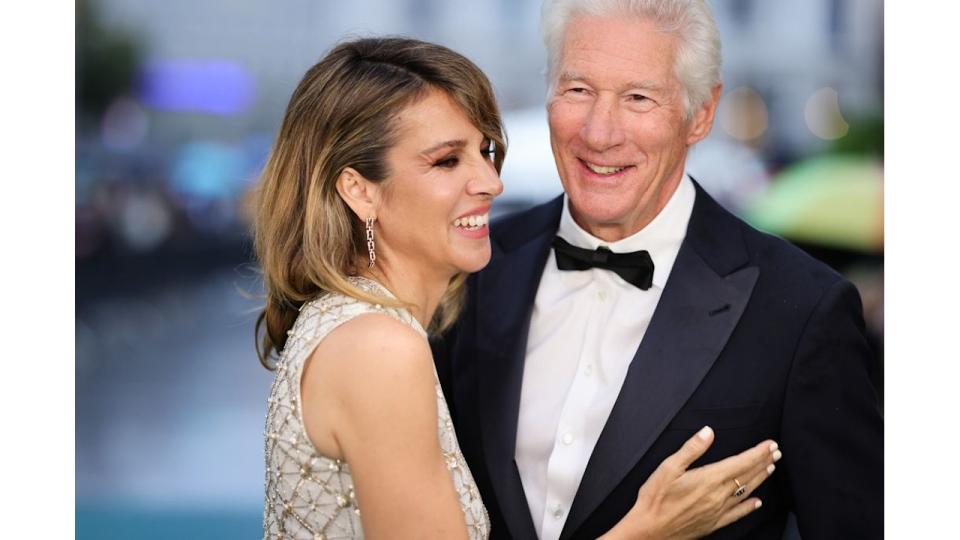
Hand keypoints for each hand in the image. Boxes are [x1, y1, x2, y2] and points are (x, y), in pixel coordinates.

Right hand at [601, 426, 780, 539]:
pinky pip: (737, 514)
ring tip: (770, 468)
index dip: (757, 452)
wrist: (649, 530)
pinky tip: (757, 502)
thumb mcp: (668, 467)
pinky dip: (749, 507)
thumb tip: (708, 432)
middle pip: (747, 476)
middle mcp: (718, 495)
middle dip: (763, 462)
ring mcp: (717, 511)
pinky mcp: (713, 523)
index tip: (770, 444)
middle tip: (776, 452)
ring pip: (745, 492)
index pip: (740, 462)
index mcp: (709, 478)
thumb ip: (691, 449)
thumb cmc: (655, 498)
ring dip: (760, 479)